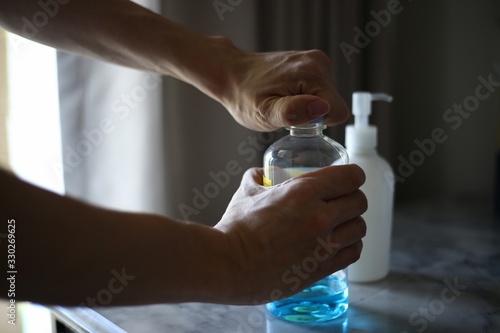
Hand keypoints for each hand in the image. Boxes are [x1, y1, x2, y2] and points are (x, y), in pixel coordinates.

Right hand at [214, 166, 366, 303]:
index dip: (351, 175)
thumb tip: (263, 173)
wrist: (229, 265)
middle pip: (359, 201)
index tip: (345, 178)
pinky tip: (336, 243)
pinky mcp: (323, 268)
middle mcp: (321, 217)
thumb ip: (258, 177)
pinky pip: (353, 251)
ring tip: (338, 224)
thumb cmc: (235, 228)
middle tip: (338, 201)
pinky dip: (349, 245)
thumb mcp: (246, 192)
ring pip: (360, 227)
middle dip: (350, 198)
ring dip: (351, 222)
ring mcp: (324, 245)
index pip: (352, 176)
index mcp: (304, 192)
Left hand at [221, 49, 349, 131]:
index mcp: (312, 74)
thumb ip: (293, 112)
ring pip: (327, 98)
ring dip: (307, 105)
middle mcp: (318, 62)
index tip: (294, 118)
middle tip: (284, 109)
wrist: (231, 73)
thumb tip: (322, 108)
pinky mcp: (312, 62)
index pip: (338, 112)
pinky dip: (304, 96)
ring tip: (282, 100)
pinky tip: (285, 93)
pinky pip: (320, 90)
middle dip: (311, 113)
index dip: (318, 123)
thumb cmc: (244, 96)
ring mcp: (316, 60)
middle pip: (333, 104)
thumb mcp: (264, 113)